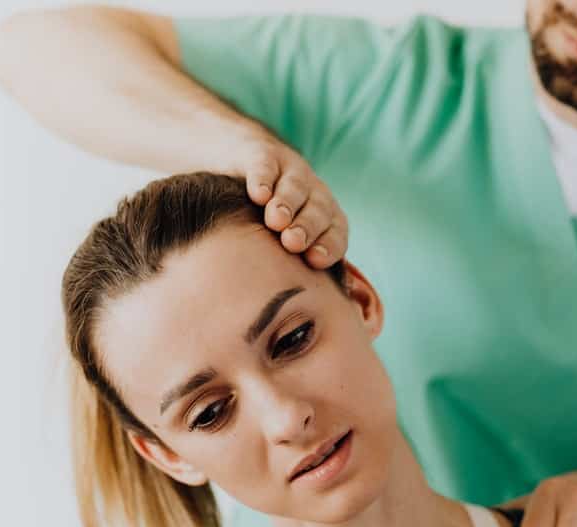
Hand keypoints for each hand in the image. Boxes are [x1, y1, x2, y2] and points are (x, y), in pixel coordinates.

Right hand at [234, 134, 349, 268]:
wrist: (240, 167)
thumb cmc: (263, 226)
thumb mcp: (280, 250)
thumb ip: (292, 276)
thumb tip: (298, 321)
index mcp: (327, 220)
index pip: (336, 235)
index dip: (329, 246)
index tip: (315, 260)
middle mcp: (315, 195)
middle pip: (319, 210)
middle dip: (308, 226)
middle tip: (292, 242)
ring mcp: (292, 173)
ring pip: (297, 187)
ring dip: (288, 203)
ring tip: (275, 219)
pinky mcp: (264, 155)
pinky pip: (267, 166)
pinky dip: (263, 178)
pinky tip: (257, 192)